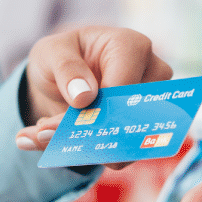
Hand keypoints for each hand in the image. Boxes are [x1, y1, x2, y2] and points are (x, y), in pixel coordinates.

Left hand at [15, 26, 171, 150]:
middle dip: (93, 133)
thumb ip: (65, 68)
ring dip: (92, 148)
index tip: (64, 122)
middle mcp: (152, 75)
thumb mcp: (51, 53)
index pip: (124, 87)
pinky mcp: (143, 128)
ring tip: (50, 139)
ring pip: (132, 139)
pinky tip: (65, 146)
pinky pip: (126, 151)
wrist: (64, 77)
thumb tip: (83, 97)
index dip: (98, 109)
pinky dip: (94, 154)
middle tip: (49, 137)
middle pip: (133, 115)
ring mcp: (152, 104)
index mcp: (132, 47)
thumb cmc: (62, 56)